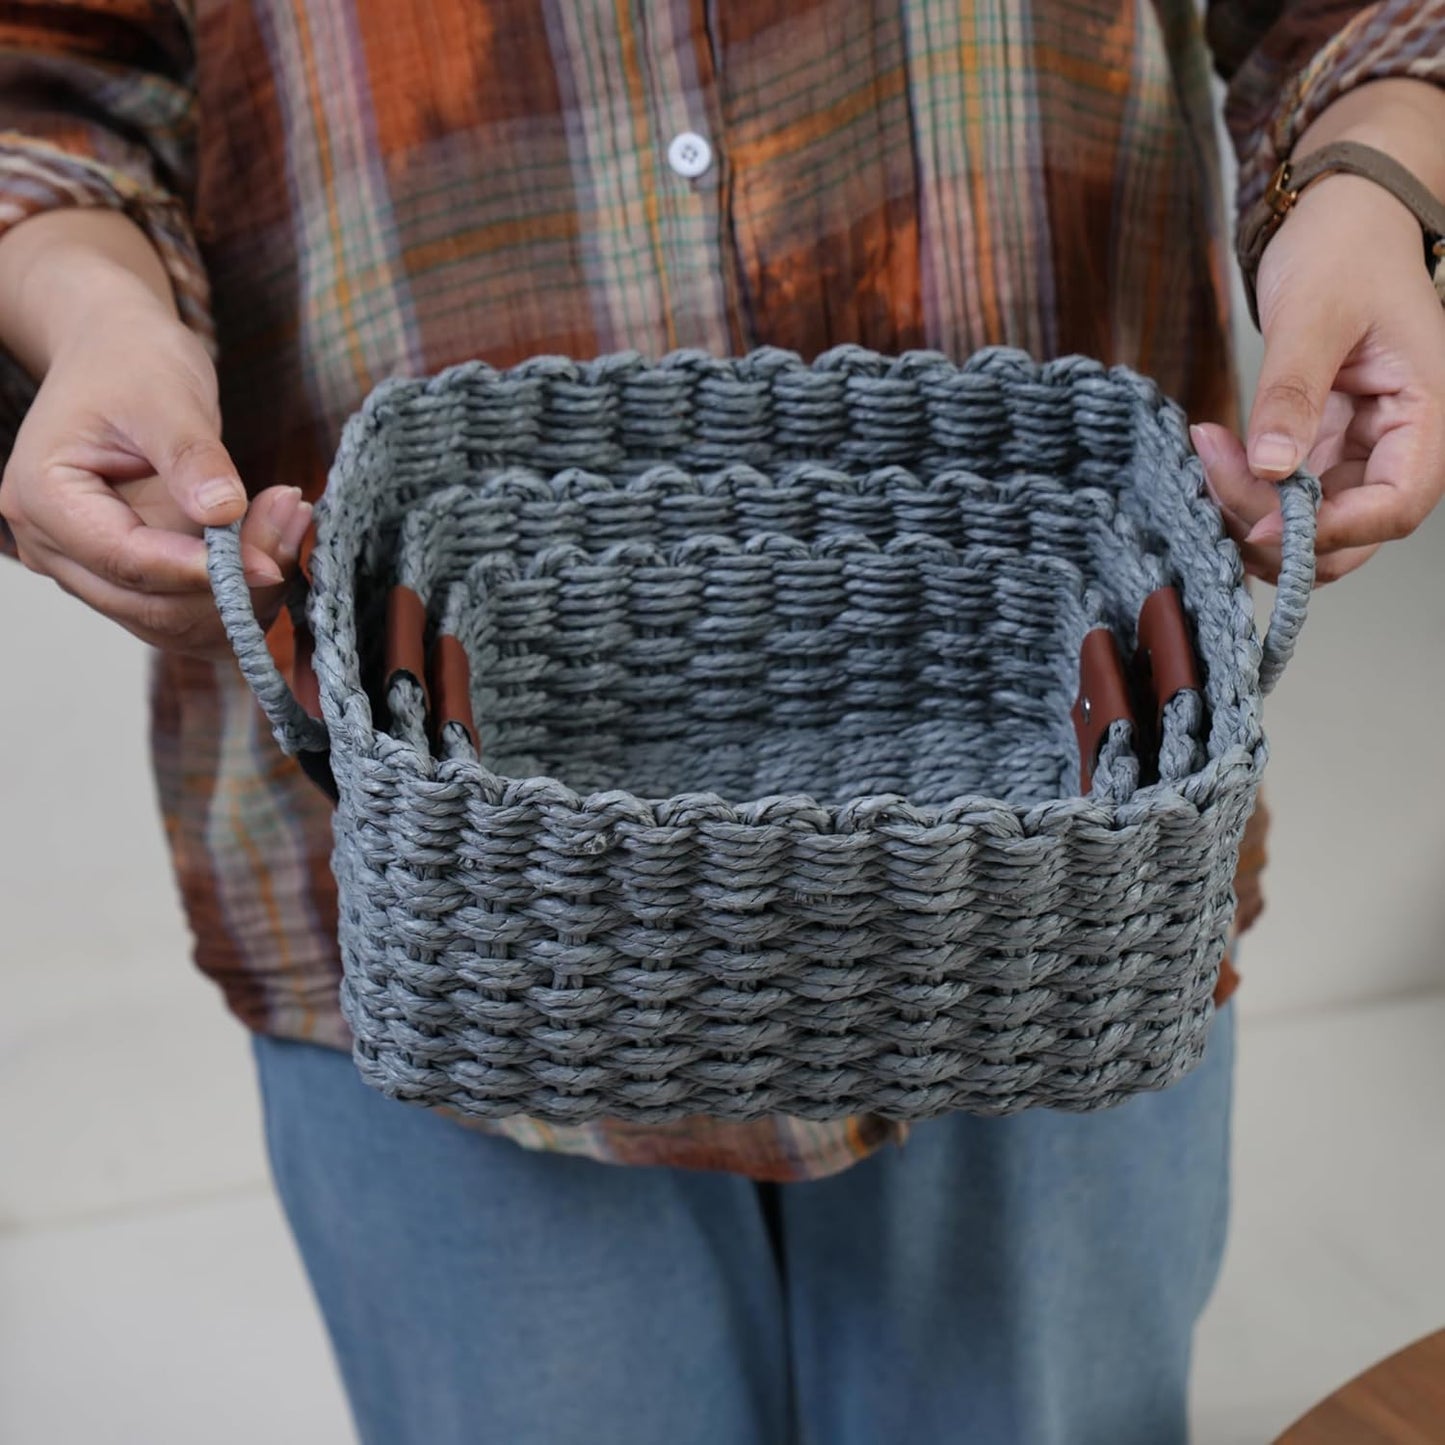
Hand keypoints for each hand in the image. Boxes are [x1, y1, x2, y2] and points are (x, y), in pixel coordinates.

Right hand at [0, 296, 308, 657]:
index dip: (200, 572)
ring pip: (176, 621)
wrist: (120, 355)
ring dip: (244, 593)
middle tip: (291, 521)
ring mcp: (92, 571)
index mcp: (43, 499)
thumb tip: (224, 513)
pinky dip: (240, 592)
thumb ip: (193, 457)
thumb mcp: (167, 396)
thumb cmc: (132, 364)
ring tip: (290, 520)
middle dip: (231, 582)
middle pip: (151, 605)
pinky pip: (191, 613)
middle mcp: (56, 548)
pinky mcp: (134, 578)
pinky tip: (275, 540)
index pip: (124, 561)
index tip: (265, 562)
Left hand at [1193, 82, 1444, 584]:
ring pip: (1311, 526)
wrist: (1340, 220)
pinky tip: (1210, 457)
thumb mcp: (1315, 312)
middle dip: (1278, 529)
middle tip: (1211, 480)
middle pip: (1350, 534)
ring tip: (1204, 458)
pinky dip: (1244, 495)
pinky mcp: (1319, 450)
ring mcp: (1358, 452)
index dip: (1330, 531)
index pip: (1394, 505)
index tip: (1259, 522)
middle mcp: (1400, 444)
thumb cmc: (1344, 250)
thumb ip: (1293, 391)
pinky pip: (1285, 497)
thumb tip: (1271, 468)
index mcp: (1427, 413)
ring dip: (1252, 516)